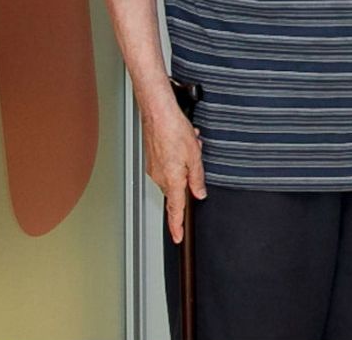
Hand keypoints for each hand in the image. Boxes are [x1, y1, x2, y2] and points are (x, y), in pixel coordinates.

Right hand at [143, 104, 204, 242]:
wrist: (157, 113)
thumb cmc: (174, 131)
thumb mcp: (195, 156)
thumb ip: (197, 178)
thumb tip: (199, 193)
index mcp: (172, 180)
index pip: (175, 210)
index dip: (177, 226)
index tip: (178, 238)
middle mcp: (160, 177)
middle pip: (178, 188)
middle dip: (190, 175)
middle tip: (196, 154)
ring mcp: (154, 169)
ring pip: (175, 174)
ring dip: (186, 161)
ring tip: (191, 144)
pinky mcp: (152, 160)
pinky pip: (169, 164)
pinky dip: (179, 155)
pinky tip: (184, 141)